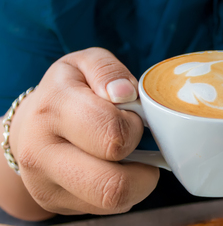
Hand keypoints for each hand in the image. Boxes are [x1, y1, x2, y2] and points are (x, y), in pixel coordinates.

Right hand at [9, 48, 158, 214]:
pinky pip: (108, 208)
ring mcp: (46, 185)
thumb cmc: (67, 91)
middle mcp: (42, 153)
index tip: (132, 117)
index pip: (113, 134)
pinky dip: (124, 191)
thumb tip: (125, 93)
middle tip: (137, 145)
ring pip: (113, 202)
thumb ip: (107, 70)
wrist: (31, 124)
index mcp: (53, 109)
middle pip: (112, 185)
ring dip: (137, 182)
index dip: (135, 126)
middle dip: (142, 167)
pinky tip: (115, 168)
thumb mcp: (84, 64)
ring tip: (130, 158)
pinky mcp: (57, 204)